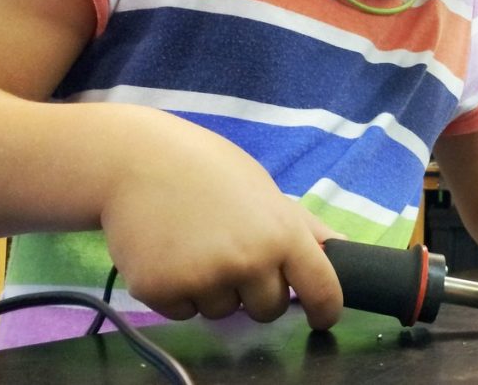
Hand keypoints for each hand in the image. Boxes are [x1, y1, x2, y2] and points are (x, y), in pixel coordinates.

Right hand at [98, 108, 343, 328]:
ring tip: (194, 243)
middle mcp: (250, 261)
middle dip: (256, 293)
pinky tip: (168, 252)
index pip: (320, 288)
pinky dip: (178, 292)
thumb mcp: (265, 190)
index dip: (326, 309)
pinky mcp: (163, 291)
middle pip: (269, 310)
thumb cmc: (207, 170)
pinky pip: (183, 312)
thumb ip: (304, 226)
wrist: (136, 160)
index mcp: (283, 233)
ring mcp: (205, 278)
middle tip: (231, 253)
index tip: (321, 317)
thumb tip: (341, 248)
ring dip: (213, 290)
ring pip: (223, 312)